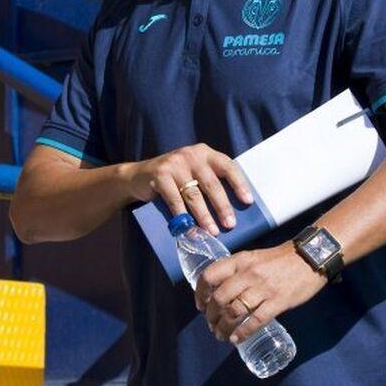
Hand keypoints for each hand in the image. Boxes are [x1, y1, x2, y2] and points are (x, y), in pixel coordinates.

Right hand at [122, 143, 253, 234]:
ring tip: (212, 231)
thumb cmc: (175, 179)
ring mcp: (174, 164)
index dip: (239, 184)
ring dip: (204, 216)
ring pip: (194, 194)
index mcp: (205, 153)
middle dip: (222, 206)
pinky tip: (188, 229)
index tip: (248, 202)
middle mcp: (191, 155)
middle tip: (230, 225)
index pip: (228, 166)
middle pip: (212, 183)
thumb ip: (210, 182)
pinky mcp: (160, 175)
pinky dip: (182, 217)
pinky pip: (174, 199)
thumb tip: (233, 210)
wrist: (138, 176)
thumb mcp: (193, 173)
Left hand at [195, 241, 326, 343]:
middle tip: (211, 324)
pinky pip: (255, 320)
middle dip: (211, 316)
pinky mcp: (278, 301)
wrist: (310, 258)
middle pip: (220, 298)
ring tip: (221, 335)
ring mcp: (263, 288)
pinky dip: (243, 332)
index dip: (200, 293)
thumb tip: (220, 292)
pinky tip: (236, 338)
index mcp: (241, 260)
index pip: (210, 275)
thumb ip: (238, 271)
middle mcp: (248, 274)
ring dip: (223, 327)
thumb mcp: (254, 257)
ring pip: (234, 312)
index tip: (200, 305)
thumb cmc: (280, 259)